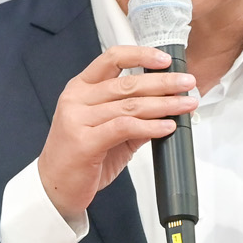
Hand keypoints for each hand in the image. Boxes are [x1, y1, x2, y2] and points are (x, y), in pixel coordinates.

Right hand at [37, 45, 196, 220]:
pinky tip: (167, 126)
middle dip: (163, 83)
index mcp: (81, 88)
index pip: (112, 59)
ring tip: (185, 105)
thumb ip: (133, 117)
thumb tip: (166, 107)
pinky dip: (150, 126)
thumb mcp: (108, 131)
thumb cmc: (79, 157)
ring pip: (129, 105)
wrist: (55, 187)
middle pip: (127, 83)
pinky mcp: (84, 141)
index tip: (165, 60)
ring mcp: (78, 119)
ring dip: (164, 104)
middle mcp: (77, 99)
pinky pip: (124, 127)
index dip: (141, 55)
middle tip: (187, 84)